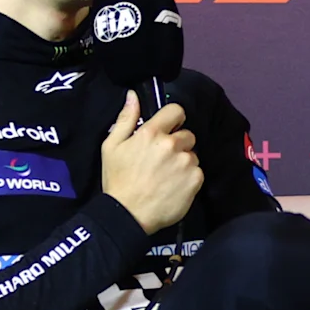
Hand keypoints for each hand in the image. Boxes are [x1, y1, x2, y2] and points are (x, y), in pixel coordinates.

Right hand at [100, 92, 202, 232]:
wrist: (128, 214)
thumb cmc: (117, 180)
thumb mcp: (111, 146)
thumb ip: (126, 119)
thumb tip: (134, 95)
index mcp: (152, 133)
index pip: (177, 111)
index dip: (174, 119)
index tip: (169, 129)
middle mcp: (172, 144)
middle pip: (187, 135)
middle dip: (178, 144)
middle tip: (163, 159)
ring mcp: (186, 162)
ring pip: (192, 155)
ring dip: (183, 162)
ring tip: (167, 176)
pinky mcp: (196, 180)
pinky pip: (198, 172)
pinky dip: (189, 178)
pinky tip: (174, 186)